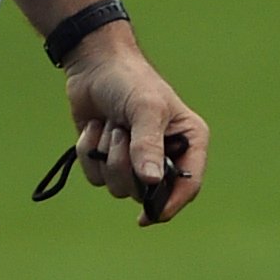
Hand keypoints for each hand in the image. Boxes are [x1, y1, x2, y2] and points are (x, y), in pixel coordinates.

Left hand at [62, 26, 207, 224]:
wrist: (93, 64)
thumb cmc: (129, 79)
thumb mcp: (146, 108)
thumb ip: (148, 145)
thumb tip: (151, 181)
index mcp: (189, 141)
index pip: (189, 184)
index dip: (172, 203)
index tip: (150, 215)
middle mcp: (165, 155)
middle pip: (147, 192)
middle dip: (126, 165)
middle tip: (122, 133)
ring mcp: (135, 159)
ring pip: (118, 187)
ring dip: (107, 155)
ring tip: (111, 124)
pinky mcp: (109, 159)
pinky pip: (96, 176)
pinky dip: (90, 152)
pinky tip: (96, 127)